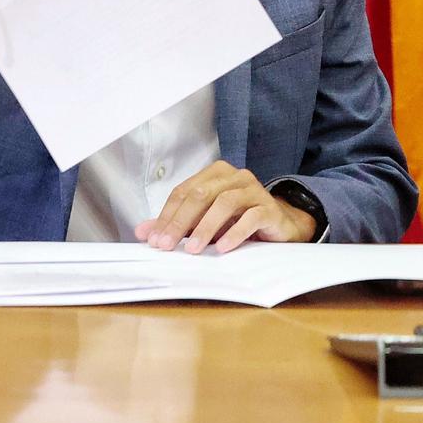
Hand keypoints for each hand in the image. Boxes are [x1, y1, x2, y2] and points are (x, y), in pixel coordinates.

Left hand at [136, 161, 316, 251]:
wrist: (280, 225)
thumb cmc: (238, 220)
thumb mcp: (204, 220)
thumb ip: (176, 223)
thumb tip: (143, 232)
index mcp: (216, 174)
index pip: (184, 191)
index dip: (167, 215)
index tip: (155, 239)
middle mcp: (235, 177)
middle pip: (202, 194)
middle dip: (181, 221)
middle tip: (167, 245)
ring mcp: (254, 190)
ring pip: (225, 202)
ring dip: (205, 227)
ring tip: (192, 249)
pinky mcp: (269, 208)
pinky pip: (251, 217)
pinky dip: (234, 232)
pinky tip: (222, 248)